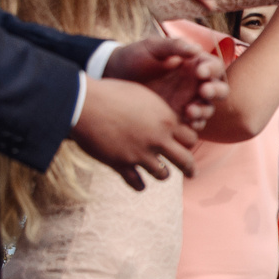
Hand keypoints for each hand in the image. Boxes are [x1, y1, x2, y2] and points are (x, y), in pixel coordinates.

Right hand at [70, 78, 199, 187]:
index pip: (190, 138)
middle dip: (190, 169)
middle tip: (193, 173)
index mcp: (165, 119)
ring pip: (163, 175)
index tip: (185, 144)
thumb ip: (157, 109)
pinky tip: (140, 185)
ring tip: (161, 174)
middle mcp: (158, 139)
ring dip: (163, 174)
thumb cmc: (111, 93)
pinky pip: (138, 184)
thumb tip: (166, 116)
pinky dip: (140, 186)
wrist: (85, 103)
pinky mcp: (122, 164)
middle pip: (185, 160)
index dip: (189, 142)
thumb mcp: (142, 94)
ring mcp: (140, 154)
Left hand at [104, 35, 224, 132]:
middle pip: (219, 89)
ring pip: (208, 108)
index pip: (214, 67)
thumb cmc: (134, 57)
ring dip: (204, 110)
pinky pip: (194, 124)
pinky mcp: (178, 117)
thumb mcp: (152, 47)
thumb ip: (173, 46)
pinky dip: (194, 125)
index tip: (199, 72)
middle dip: (215, 91)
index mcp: (194, 64)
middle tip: (203, 92)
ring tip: (189, 111)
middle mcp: (195, 83)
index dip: (211, 70)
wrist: (114, 76)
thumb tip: (196, 49)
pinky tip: (186, 124)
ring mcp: (188, 101)